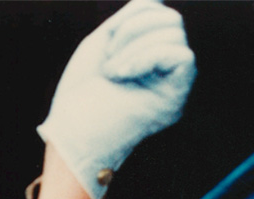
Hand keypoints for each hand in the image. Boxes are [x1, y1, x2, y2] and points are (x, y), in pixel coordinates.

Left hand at [37, 0, 195, 198]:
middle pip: (171, 20)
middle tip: (109, 60)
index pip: (160, 13)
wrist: (71, 132)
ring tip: (112, 72)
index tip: (108, 43)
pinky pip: (182, 55)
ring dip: (134, 46)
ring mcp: (173, 86)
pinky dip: (148, 57)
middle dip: (133, 30)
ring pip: (175, 33)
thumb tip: (158, 0)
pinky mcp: (176, 99)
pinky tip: (123, 75)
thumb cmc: (80, 93)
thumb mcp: (105, 40)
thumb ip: (134, 17)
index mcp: (150, 57)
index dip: (134, 15)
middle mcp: (166, 71)